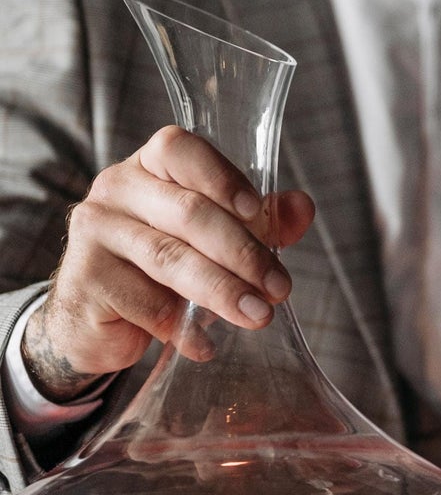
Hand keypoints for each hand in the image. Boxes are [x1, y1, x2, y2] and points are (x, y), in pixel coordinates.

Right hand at [21, 125, 315, 401]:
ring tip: (258, 314)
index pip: (178, 149)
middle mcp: (115, 189)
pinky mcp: (83, 282)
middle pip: (188, 212)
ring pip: (170, 259)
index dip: (220, 176)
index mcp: (150, 166)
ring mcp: (95, 234)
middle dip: (243, 252)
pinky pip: (146, 304)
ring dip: (223, 290)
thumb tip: (303, 207)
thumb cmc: (165, 263)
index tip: (256, 210)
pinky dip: (184, 328)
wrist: (94, 317)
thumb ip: (262, 219)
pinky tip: (206, 345)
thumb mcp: (215, 236)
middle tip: (280, 287)